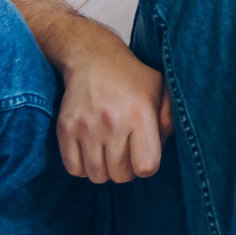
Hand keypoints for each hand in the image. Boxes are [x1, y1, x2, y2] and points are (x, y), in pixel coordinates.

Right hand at [55, 34, 163, 184]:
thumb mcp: (161, 90)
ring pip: (97, 175)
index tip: (144, 153)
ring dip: (104, 169)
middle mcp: (112, 123)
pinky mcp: (65, 129)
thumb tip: (164, 146)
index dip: (147, 165)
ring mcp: (86, 127)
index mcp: (140, 115)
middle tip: (125, 152)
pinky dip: (83, 167)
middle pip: (120, 175)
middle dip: (126, 169)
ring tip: (108, 151)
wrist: (92, 58)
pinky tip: (91, 152)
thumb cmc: (131, 77)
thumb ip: (170, 119)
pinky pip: (74, 169)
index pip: (145, 167)